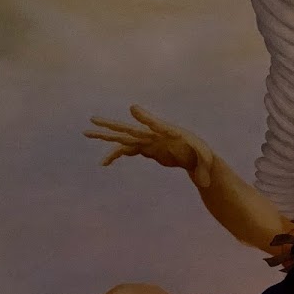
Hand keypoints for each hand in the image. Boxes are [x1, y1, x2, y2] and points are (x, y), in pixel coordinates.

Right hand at [83, 105, 216, 186]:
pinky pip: (127, 151)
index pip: (156, 125)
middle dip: (111, 125)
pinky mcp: (147, 149)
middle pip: (130, 129)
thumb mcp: (206, 161)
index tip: (133, 109)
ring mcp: (149, 141)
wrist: (199, 157)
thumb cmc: (204, 158)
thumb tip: (205, 184)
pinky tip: (104, 163)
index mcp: (169, 134)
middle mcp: (155, 135)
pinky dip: (115, 155)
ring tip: (86, 133)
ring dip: (106, 136)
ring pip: (124, 138)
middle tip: (93, 119)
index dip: (145, 118)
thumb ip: (205, 170)